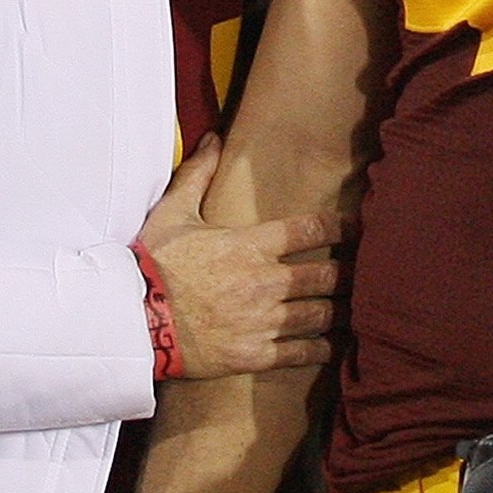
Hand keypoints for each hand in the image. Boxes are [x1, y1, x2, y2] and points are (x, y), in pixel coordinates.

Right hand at [136, 137, 339, 379]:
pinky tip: (330, 347)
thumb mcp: (172, 214)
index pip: (308, 230)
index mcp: (249, 245)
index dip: (337, 228)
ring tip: (353, 309)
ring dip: (339, 311)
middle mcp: (264, 282)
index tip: (354, 229)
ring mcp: (262, 320)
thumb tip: (213, 138)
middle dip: (346, 274)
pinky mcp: (253, 354)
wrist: (132, 321)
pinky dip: (319, 350)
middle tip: (361, 273)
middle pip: (324, 276)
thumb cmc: (152, 265)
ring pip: (318, 315)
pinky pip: (298, 353)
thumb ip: (197, 175)